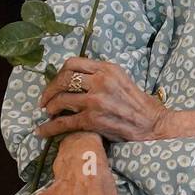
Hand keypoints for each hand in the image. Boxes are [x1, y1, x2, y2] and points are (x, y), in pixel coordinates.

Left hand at [37, 57, 169, 142]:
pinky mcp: (92, 120)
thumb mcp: (120, 78)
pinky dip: (49, 127)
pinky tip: (42, 131)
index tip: (56, 83)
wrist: (152, 124)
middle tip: (45, 100)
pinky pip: (64, 122)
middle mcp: (100, 81)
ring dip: (50, 107)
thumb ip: (99, 75)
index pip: (73, 63)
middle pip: (64, 79)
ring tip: (48, 113)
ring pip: (61, 100)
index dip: (59, 73)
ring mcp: (95, 100)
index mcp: (106, 68)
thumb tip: (74, 78)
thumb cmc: (137, 102)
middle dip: (50, 90)